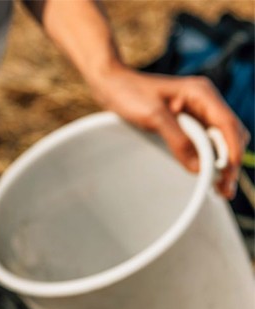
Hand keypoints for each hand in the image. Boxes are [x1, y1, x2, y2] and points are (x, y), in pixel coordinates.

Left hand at [89, 66, 249, 198]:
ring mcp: (196, 111)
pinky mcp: (186, 121)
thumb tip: (199, 167)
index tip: (229, 173)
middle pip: (230, 134)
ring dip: (220, 161)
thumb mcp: (154, 117)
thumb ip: (178, 140)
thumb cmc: (130, 93)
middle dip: (230, 160)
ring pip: (220, 140)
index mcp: (201, 93)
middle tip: (224, 188)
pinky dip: (207, 157)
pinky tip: (205, 173)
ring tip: (219, 188)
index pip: (227, 123)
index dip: (232, 150)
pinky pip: (204, 141)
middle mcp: (204, 101)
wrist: (111, 84)